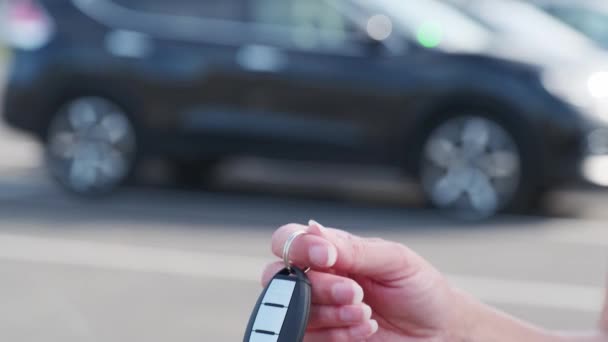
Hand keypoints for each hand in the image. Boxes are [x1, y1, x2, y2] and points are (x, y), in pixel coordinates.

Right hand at [262, 220, 462, 340]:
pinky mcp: (324, 338)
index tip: (327, 257)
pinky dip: (335, 334)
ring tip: (365, 313)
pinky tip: (364, 328)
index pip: (288, 241)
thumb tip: (313, 230)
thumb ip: (354, 248)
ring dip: (331, 313)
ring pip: (293, 311)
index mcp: (331, 251)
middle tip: (355, 292)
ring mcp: (319, 310)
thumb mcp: (394, 260)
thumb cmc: (420, 288)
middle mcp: (318, 279)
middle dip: (319, 287)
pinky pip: (308, 337)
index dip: (298, 247)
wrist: (440, 330)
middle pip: (281, 278)